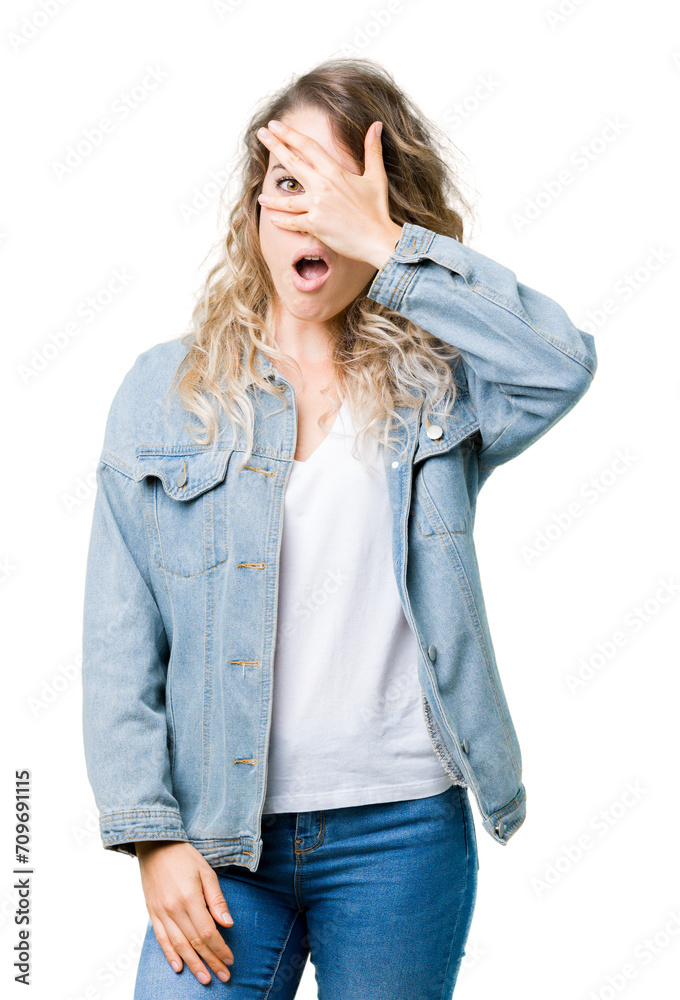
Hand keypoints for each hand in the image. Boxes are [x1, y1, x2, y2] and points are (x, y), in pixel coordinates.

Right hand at [136, 840, 234, 985]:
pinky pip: (161, 939)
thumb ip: (216, 900)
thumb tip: (227, 923)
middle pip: (195, 942)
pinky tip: (179, 967)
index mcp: (190, 898)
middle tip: (224, 976)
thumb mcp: (206, 872)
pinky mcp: (152, 913)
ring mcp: (161, 913)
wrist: (156, 845)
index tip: (230, 960)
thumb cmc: (185, 857)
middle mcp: (174, 909)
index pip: (208, 932)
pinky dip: (170, 955)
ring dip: (193, 964)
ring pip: (178, 945)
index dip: (220, 948)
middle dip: (211, 961)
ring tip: (205, 978)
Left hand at [256, 118, 402, 269]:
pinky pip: (292, 222)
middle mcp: (322, 185)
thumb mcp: (376, 177)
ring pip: (287, 199)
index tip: (275, 125)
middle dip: (274, 146)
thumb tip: (376, 125)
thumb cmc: (377, 209)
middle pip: (292, 162)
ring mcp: (316, 206)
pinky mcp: (314, 225)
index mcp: (335, 171)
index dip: (289, 133)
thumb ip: (373, 150)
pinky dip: (282, 222)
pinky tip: (273, 220)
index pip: (307, 146)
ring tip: (261, 196)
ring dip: (272, 198)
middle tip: (260, 135)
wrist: (377, 239)